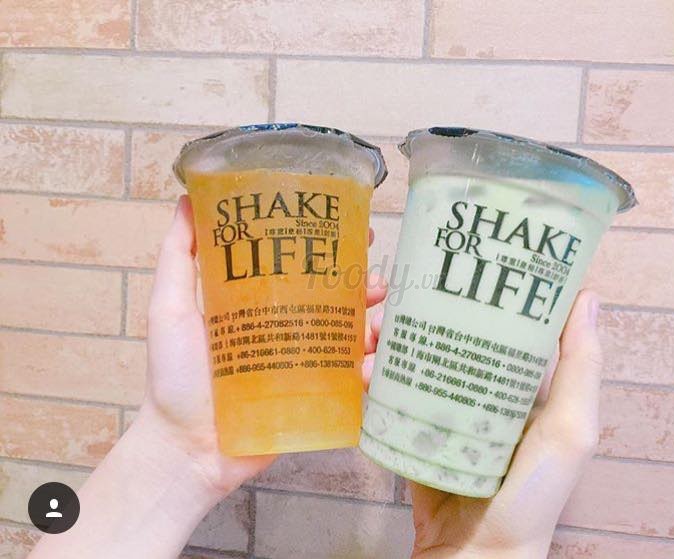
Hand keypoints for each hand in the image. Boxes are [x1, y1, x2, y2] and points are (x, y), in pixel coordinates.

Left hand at [30, 196, 386, 558]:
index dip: (331, 246)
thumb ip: (178, 256)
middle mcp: (288, 328)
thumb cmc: (174, 378)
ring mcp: (305, 362)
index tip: (354, 227)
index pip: (303, 265)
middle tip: (376, 280)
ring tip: (382, 319)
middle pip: (338, 298)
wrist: (186, 449)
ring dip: (376, 323)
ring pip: (354, 334)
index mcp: (261, 302)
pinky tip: (377, 362)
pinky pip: (355, 379)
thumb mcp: (169, 308)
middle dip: (364, 284)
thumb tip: (189, 197)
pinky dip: (374, 369)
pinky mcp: (317, 397)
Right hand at [369, 290, 602, 558]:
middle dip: (419, 306)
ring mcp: (443, 406)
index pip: (501, 320)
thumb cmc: (532, 493)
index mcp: (520, 381)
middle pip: (448, 330)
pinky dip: (373, 374)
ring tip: (371, 332)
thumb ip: (580, 369)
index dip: (481, 286)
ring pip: (413, 354)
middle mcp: (481, 386)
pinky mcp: (412, 426)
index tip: (458, 255)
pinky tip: (361, 367)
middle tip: (393, 291)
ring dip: (387, 337)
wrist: (473, 554)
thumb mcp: (571, 430)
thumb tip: (587, 296)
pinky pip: (390, 391)